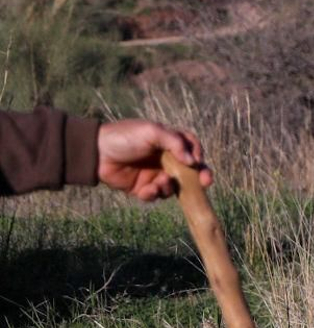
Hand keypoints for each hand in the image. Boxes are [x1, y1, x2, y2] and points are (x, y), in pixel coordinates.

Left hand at [96, 119, 210, 201]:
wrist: (96, 152)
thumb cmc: (124, 137)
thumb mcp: (152, 131)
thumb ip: (175, 142)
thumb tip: (193, 162)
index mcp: (168, 143)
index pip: (192, 150)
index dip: (199, 157)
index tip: (198, 164)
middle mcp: (164, 160)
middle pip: (190, 172)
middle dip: (199, 179)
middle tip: (204, 184)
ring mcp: (154, 174)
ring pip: (174, 187)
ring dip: (170, 187)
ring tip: (159, 182)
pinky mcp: (143, 188)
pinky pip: (156, 195)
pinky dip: (154, 194)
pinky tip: (146, 189)